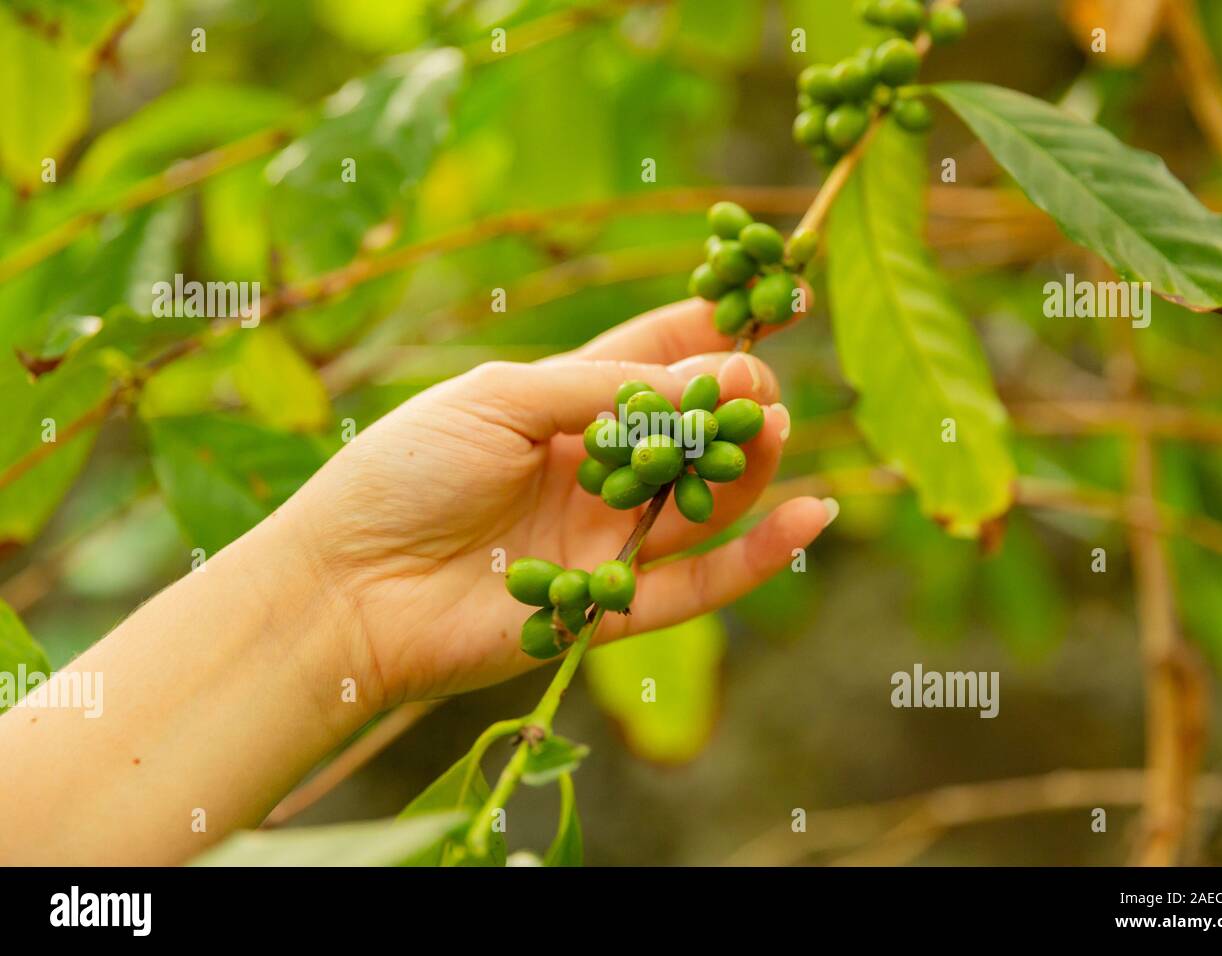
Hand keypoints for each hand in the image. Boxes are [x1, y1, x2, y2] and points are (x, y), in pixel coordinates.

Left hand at [286, 300, 835, 705]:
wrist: (348, 584)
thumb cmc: (405, 471)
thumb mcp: (498, 399)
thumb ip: (600, 388)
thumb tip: (700, 377)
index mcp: (558, 408)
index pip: (650, 363)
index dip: (705, 339)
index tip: (761, 310)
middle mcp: (590, 473)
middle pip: (687, 436)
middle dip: (733, 405)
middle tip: (763, 386)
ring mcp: (604, 541)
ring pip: (702, 504)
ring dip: (749, 467)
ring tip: (777, 429)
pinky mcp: (610, 608)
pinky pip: (699, 584)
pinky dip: (757, 556)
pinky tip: (808, 516)